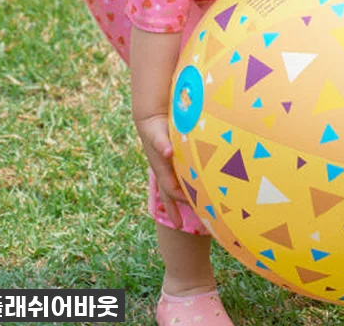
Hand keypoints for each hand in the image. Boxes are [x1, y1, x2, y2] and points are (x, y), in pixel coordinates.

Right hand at [134, 113, 186, 228]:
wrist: (150, 118)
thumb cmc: (155, 127)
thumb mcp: (157, 134)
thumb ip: (161, 143)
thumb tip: (167, 152)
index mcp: (162, 168)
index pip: (172, 189)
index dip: (181, 199)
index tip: (194, 207)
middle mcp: (163, 170)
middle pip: (168, 194)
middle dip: (173, 209)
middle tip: (178, 225)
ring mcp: (165, 167)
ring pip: (171, 188)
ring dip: (177, 201)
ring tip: (183, 215)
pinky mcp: (170, 161)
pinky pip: (175, 178)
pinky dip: (182, 186)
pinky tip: (191, 189)